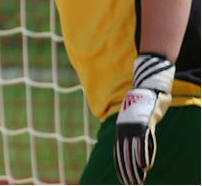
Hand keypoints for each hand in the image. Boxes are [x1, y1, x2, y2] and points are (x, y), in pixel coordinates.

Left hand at [113, 53, 174, 184]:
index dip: (121, 167)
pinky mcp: (144, 123)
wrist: (148, 90)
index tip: (124, 180)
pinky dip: (144, 155)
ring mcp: (134, 126)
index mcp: (121, 130)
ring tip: (138, 181)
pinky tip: (144, 167)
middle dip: (128, 171)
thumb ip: (136, 133)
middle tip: (131, 185)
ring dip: (135, 168)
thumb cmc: (142, 108)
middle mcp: (125, 129)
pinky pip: (144, 142)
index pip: (119, 152)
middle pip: (125, 154)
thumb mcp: (136, 121)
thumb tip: (136, 142)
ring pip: (134, 151)